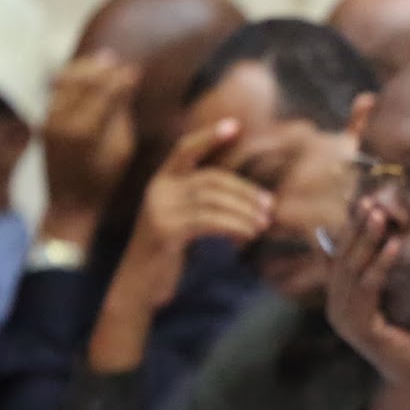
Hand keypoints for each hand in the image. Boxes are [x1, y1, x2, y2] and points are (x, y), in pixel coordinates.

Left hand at [41, 51, 141, 239]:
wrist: (69, 201)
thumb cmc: (104, 181)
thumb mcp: (122, 150)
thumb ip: (122, 115)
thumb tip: (128, 84)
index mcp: (84, 130)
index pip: (104, 92)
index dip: (121, 78)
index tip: (135, 69)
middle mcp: (61, 120)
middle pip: (82, 81)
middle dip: (102, 68)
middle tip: (118, 60)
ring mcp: (48, 120)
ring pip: (64, 81)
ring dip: (84, 69)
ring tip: (101, 60)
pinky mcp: (43, 121)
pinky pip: (56, 91)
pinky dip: (70, 78)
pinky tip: (84, 74)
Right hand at [115, 118, 268, 309]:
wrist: (141, 283)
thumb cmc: (169, 252)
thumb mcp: (184, 220)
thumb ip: (205, 202)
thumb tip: (253, 197)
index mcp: (162, 181)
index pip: (185, 150)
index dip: (209, 137)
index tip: (235, 126)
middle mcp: (157, 189)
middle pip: (210, 178)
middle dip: (244, 190)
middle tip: (269, 206)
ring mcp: (159, 209)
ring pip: (212, 199)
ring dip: (244, 211)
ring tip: (263, 224)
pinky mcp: (165, 230)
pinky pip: (207, 220)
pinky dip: (233, 225)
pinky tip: (248, 233)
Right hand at [325, 200, 409, 389]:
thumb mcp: (393, 300)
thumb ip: (381, 276)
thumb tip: (386, 239)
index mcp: (340, 299)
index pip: (339, 256)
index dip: (350, 229)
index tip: (363, 202)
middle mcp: (336, 308)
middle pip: (343, 259)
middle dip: (356, 229)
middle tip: (370, 202)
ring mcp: (346, 319)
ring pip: (353, 271)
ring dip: (367, 241)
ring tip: (380, 216)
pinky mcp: (363, 329)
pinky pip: (369, 290)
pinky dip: (381, 266)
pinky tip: (394, 247)